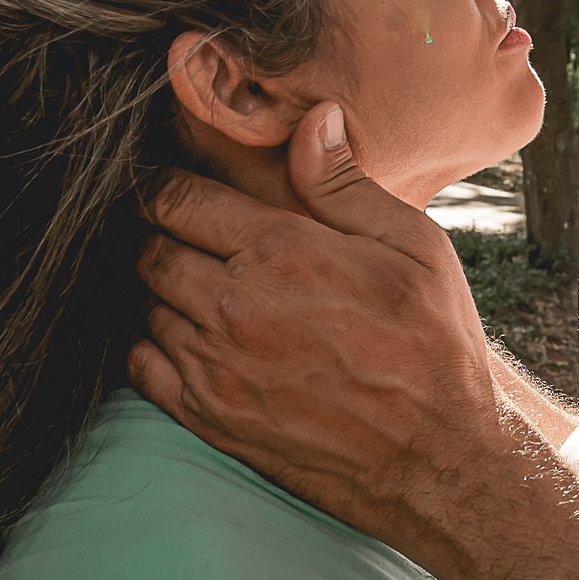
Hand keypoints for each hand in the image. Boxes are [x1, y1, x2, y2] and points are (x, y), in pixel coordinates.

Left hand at [132, 104, 500, 538]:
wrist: (437, 460)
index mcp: (282, 250)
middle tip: (189, 234)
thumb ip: (346, 184)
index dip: (165, 183)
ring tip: (198, 285)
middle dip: (161, 232)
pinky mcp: (209, 416)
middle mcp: (235, 306)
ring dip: (160, 289)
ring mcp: (215, 366)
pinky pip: (141, 364)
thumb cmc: (435, 345)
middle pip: (149, 247)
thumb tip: (314, 119)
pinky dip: (151, 343)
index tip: (174, 185)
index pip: (176, 196)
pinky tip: (189, 337)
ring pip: (143, 303)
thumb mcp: (414, 248)